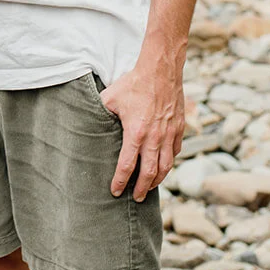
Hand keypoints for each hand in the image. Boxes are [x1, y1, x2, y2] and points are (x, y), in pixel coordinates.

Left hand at [101, 56, 184, 201]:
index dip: (120, 181)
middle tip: (135, 198)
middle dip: (141, 188)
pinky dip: (169, 163)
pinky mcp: (179, 128)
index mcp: (135, 133)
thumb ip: (100, 114)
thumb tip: (90, 122)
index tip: (115, 191)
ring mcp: (169, 134)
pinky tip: (163, 166)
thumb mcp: (109, 98)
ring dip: (157, 180)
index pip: (127, 165)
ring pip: (166, 166)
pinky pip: (175, 152)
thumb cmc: (133, 83)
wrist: (161, 70)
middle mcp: (154, 138)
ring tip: (149, 188)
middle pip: (149, 172)